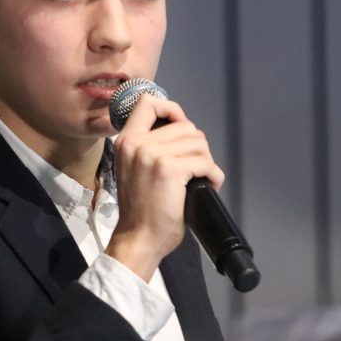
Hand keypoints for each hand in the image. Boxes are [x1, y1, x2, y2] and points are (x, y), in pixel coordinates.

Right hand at [106, 93, 224, 280]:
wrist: (138, 238)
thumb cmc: (140, 210)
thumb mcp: (133, 169)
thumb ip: (149, 147)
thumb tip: (182, 132)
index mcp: (126, 141)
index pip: (148, 102)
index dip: (171, 109)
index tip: (180, 125)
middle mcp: (137, 144)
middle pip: (185, 125)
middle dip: (197, 146)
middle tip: (195, 167)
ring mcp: (153, 155)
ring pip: (198, 143)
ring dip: (206, 161)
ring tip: (201, 177)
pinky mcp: (170, 170)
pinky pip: (205, 163)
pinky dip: (214, 175)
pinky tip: (209, 184)